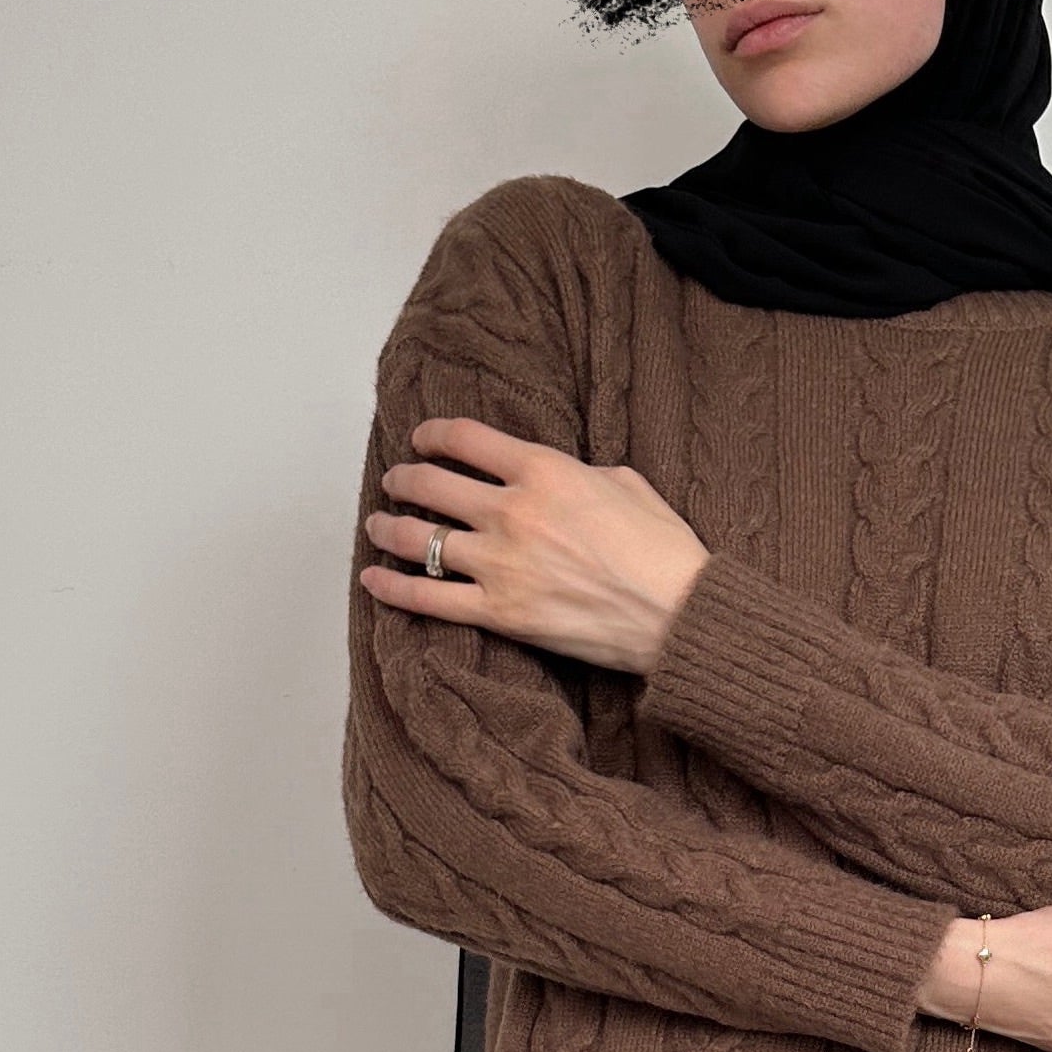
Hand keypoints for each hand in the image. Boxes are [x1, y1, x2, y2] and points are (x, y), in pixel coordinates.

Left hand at [362, 417, 708, 673]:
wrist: (679, 616)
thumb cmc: (664, 551)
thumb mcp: (626, 484)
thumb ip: (579, 472)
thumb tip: (557, 477)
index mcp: (544, 470)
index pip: (464, 438)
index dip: (432, 434)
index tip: (422, 439)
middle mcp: (512, 512)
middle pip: (431, 484)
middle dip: (405, 479)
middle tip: (396, 481)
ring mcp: (500, 565)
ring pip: (417, 540)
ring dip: (387, 529)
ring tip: (376, 526)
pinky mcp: (500, 613)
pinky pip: (427, 599)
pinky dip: (392, 589)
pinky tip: (372, 579)